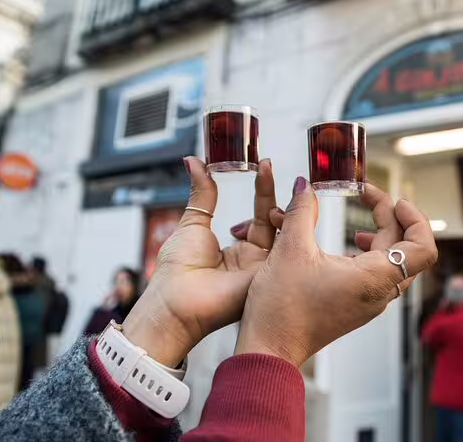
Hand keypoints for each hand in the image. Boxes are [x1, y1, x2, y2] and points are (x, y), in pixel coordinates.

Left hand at [122, 157, 276, 366]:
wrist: (176, 300)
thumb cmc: (177, 270)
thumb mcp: (193, 222)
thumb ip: (203, 193)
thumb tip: (194, 162)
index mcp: (236, 251)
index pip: (258, 215)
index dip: (263, 190)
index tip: (263, 165)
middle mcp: (253, 260)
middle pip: (272, 220)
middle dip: (271, 192)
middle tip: (267, 165)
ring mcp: (264, 270)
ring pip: (282, 232)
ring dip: (279, 205)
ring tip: (266, 178)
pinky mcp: (270, 277)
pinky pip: (285, 249)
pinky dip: (285, 227)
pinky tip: (278, 206)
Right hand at [234, 177, 437, 366]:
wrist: (269, 348)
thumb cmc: (282, 307)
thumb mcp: (290, 249)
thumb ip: (301, 211)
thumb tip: (304, 186)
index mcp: (374, 277)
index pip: (423, 248)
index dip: (416, 218)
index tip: (394, 200)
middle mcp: (379, 293)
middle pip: (408, 249)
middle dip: (391, 218)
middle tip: (366, 198)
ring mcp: (369, 303)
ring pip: (393, 263)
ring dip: (383, 237)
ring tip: (359, 225)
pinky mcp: (356, 307)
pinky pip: (377, 276)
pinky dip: (370, 255)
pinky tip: (348, 247)